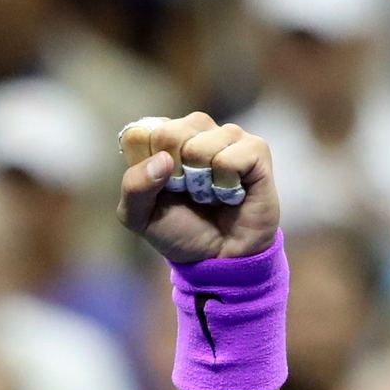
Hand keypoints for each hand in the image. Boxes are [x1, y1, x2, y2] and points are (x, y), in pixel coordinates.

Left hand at [117, 113, 280, 263]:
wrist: (218, 258)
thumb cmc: (178, 230)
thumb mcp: (139, 216)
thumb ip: (134, 186)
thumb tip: (163, 159)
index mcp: (163, 138)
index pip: (142, 133)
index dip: (147, 165)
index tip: (160, 187)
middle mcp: (195, 130)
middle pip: (170, 133)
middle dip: (173, 173)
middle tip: (187, 191)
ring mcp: (227, 137)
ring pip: (200, 145)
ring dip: (201, 181)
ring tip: (210, 193)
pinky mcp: (256, 150)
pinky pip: (231, 157)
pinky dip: (225, 183)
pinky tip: (231, 192)